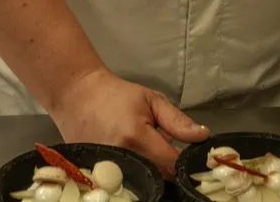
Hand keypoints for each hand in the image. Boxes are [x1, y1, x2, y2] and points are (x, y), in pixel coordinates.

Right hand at [51, 68, 209, 177]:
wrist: (78, 96)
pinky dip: (132, 176)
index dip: (184, 163)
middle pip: (157, 177)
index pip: (171, 164)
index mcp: (137, 137)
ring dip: (150, 172)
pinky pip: (122, 183)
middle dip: (167, 169)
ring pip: (141, 182)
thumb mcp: (151, 100)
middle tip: (166, 153)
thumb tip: (202, 136)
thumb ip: (177, 121)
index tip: (190, 157)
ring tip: (148, 154)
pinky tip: (132, 161)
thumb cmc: (117, 96)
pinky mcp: (94, 176)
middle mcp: (121, 157)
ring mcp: (105, 170)